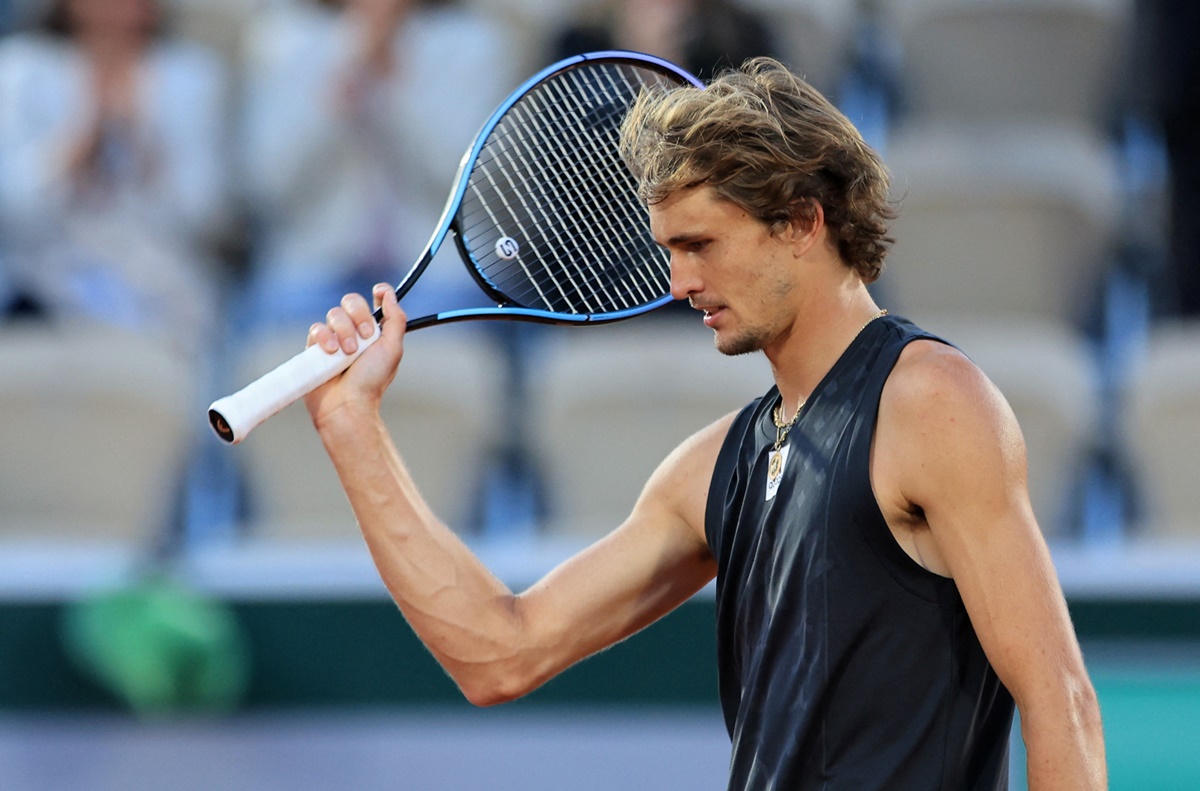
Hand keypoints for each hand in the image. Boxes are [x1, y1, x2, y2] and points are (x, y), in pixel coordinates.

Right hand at [304, 284, 405, 429]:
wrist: (348, 403)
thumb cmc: (372, 381)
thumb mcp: (392, 349)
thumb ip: (395, 320)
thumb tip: (389, 295)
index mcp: (374, 331)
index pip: (374, 302)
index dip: (378, 293)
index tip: (378, 292)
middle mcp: (354, 331)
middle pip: (351, 301)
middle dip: (359, 315)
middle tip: (364, 336)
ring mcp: (333, 338)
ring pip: (334, 314)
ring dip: (343, 331)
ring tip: (347, 353)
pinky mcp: (314, 347)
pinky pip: (316, 328)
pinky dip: (324, 337)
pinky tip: (330, 352)